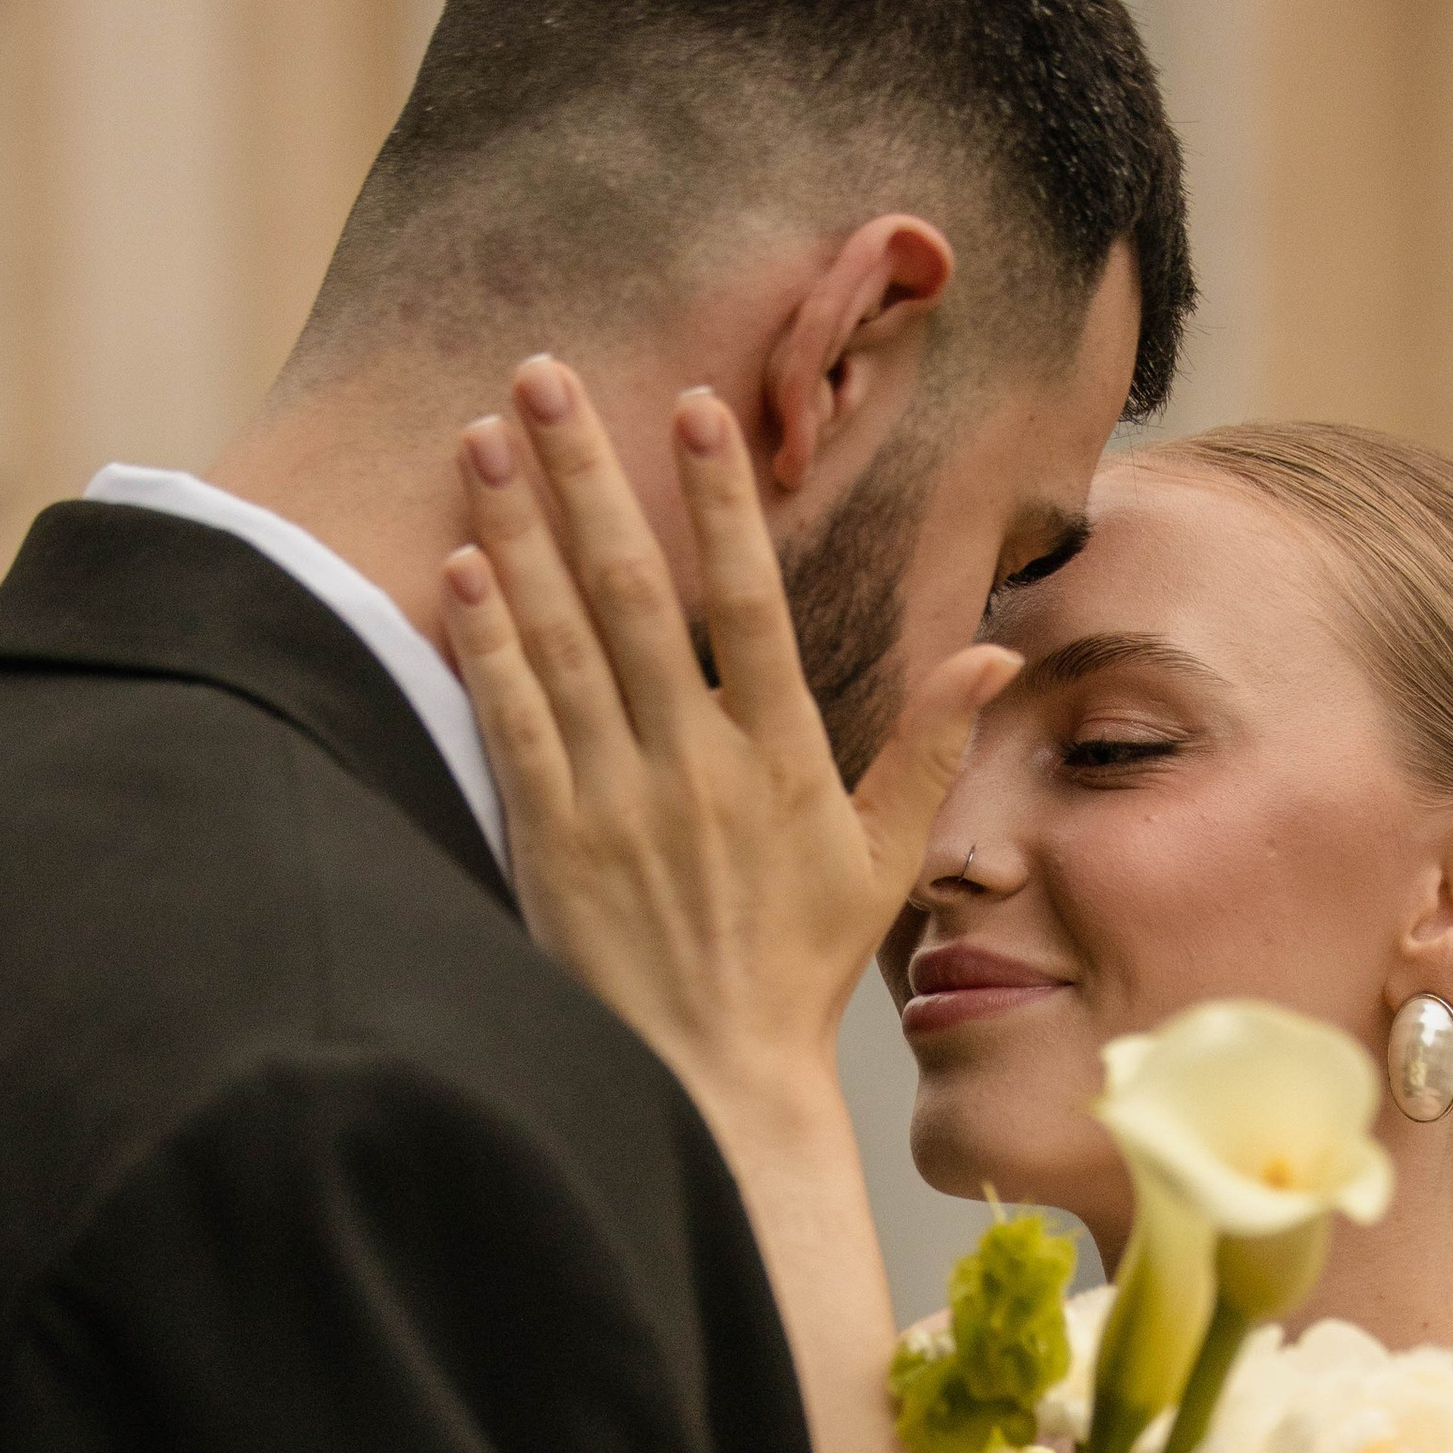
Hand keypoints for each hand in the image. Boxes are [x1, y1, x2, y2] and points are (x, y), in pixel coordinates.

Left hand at [441, 364, 1017, 1132]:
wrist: (717, 1079)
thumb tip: (994, 653)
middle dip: (588, 475)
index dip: (721, 500)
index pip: (751, 601)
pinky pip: (514, 723)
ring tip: (484, 436)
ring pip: (561, 641)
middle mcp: (695, 768)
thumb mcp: (885, 860)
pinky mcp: (550, 843)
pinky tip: (458, 567)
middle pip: (636, 593)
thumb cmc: (800, 970)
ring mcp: (616, 802)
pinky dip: (484, 645)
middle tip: (546, 373)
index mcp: (781, 760)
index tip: (695, 405)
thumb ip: (931, 747)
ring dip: (519, 532)